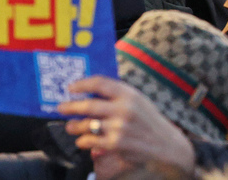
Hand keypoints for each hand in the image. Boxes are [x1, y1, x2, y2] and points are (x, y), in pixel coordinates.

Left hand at [59, 76, 196, 175]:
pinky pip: (91, 141)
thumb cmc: (148, 121)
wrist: (166, 145)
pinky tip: (82, 141)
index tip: (71, 87)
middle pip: (89, 105)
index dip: (82, 84)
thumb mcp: (138, 101)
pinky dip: (83, 141)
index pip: (100, 83)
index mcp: (129, 94)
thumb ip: (118, 95)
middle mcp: (124, 109)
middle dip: (71, 106)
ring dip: (74, 126)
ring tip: (70, 127)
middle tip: (61, 107)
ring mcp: (119, 127)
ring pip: (87, 125)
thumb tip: (90, 91)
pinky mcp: (116, 144)